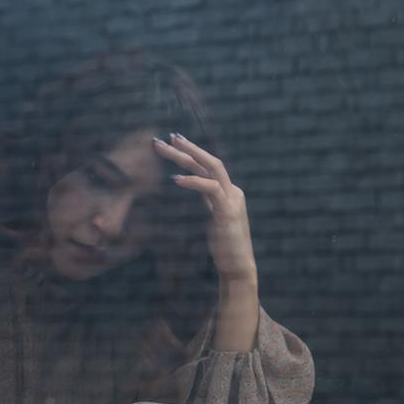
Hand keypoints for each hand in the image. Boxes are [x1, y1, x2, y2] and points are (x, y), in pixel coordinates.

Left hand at [153, 134, 257, 285]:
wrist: (238, 266)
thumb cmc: (224, 245)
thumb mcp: (214, 217)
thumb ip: (208, 201)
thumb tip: (195, 188)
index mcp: (229, 192)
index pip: (209, 166)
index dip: (192, 152)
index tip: (173, 142)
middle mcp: (233, 191)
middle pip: (209, 162)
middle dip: (187, 148)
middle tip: (166, 137)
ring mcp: (232, 200)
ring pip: (209, 169)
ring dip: (185, 157)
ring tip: (166, 148)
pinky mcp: (227, 211)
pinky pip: (210, 189)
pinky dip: (192, 181)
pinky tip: (175, 179)